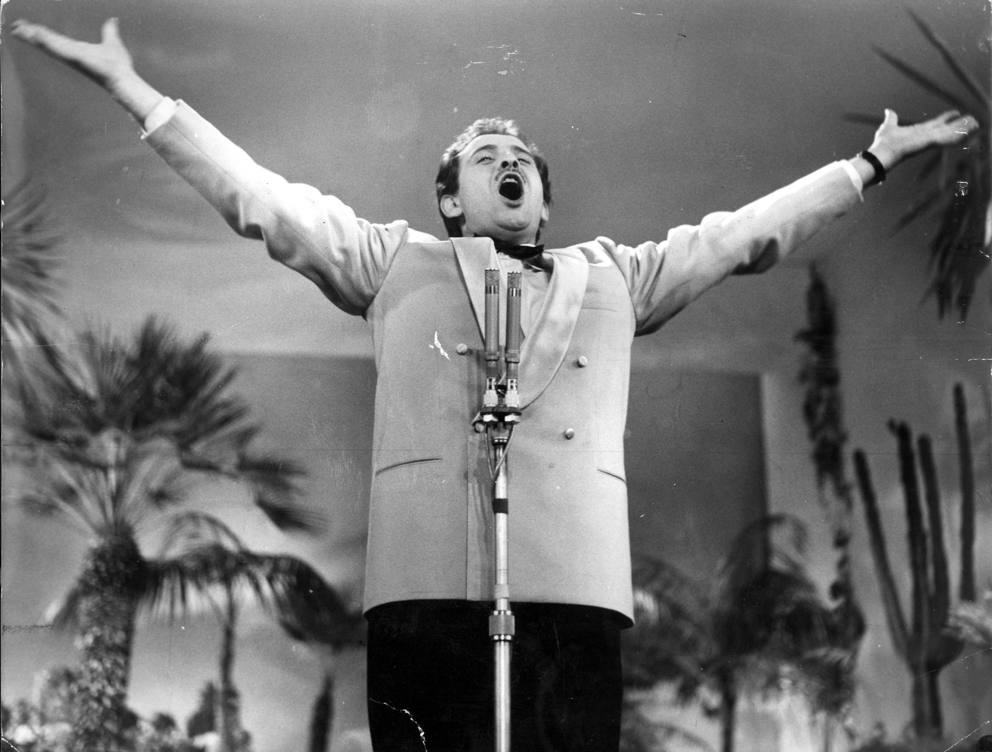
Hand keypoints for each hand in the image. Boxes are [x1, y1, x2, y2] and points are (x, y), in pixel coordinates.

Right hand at [12, 18, 162, 120]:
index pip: (55, 39)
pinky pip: (56, 47)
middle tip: (14, 27)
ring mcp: (71, 56)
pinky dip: (45, 40)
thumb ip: (109, 30)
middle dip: (30, 34)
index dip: (41, 33)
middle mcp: (71, 53)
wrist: (123, 78)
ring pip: (47, 44)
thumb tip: (112, 20)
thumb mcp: (112, 41)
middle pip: (46, 41)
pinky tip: (33, 34)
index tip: (28, 26)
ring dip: (32, 36)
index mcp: (77, 49)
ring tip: (17, 29)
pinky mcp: (74, 57)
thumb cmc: (119, 65)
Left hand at [869, 108, 978, 168]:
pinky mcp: (930, 142)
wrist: (880, 155)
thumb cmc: (883, 144)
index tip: (955, 112)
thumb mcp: (888, 126)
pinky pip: (948, 137)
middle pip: (947, 128)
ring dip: (963, 128)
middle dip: (959, 124)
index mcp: (918, 131)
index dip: (946, 118)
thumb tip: (888, 111)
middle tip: (973, 119)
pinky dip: (959, 133)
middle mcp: (926, 135)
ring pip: (950, 132)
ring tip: (976, 123)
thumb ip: (891, 119)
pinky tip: (969, 129)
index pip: (936, 124)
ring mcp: (928, 139)